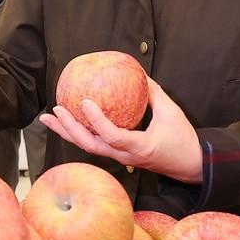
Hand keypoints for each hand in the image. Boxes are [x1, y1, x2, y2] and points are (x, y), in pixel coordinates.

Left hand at [38, 78, 201, 182]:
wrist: (191, 165)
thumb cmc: (183, 140)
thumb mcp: (172, 113)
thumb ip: (154, 93)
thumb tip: (138, 74)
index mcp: (139, 147)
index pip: (112, 136)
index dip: (97, 120)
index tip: (85, 102)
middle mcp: (125, 155)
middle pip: (90, 145)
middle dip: (69, 128)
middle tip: (56, 110)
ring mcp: (120, 157)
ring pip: (88, 147)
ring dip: (67, 132)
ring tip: (49, 118)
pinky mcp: (118, 155)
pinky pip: (94, 144)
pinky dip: (78, 133)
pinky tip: (67, 122)